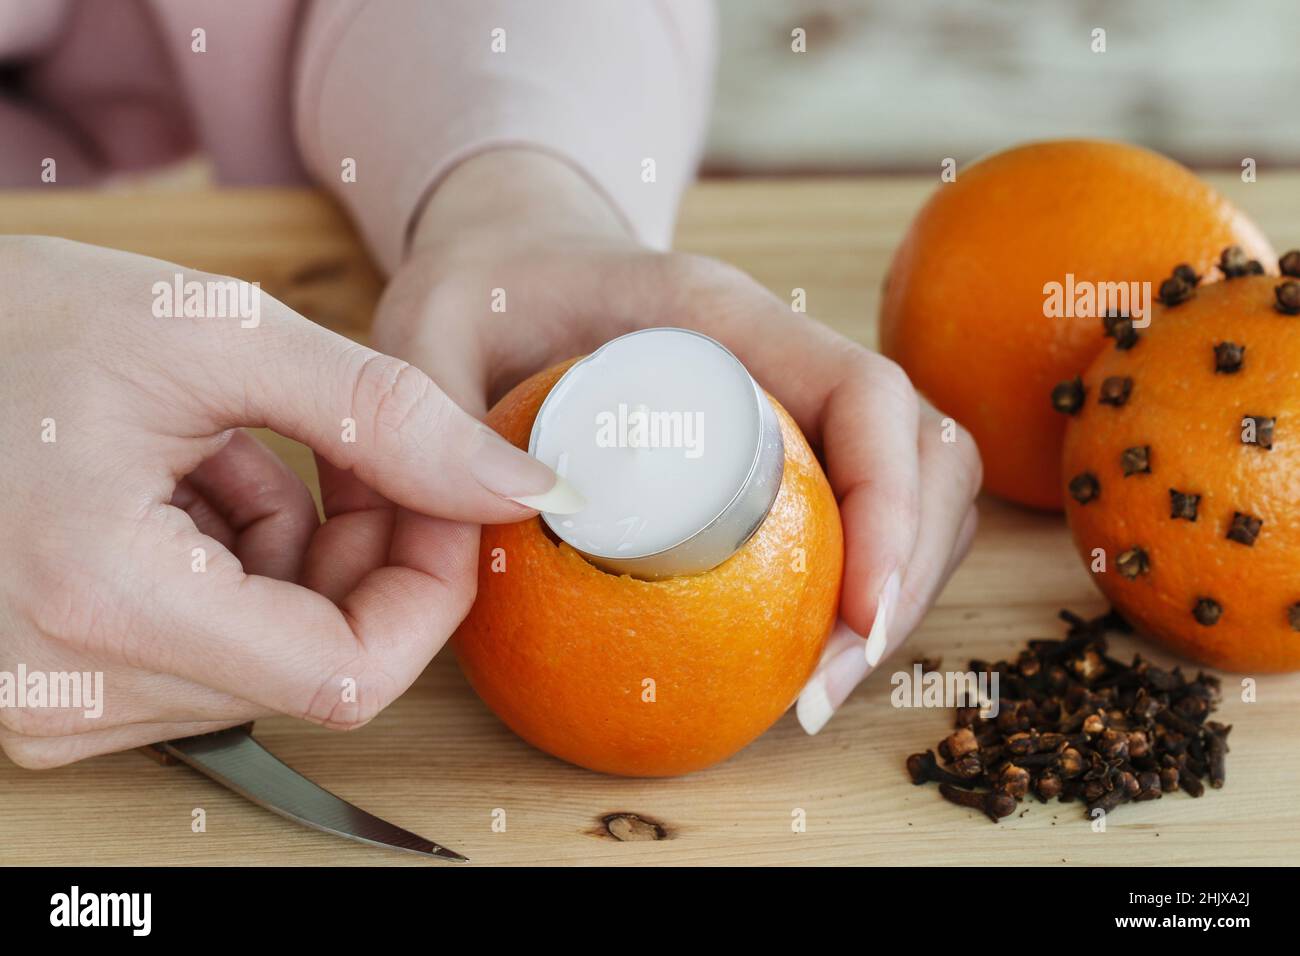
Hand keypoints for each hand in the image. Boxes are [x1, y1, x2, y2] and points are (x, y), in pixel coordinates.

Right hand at [0, 236, 573, 767]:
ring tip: (231, 447)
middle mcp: (66, 687)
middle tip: (349, 442)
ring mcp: (52, 702)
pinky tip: (186, 484)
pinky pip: (208, 650)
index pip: (349, 674)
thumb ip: (383, 414)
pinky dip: (236, 566)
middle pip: (315, 660)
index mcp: (101, 600)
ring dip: (297, 548)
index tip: (450, 498)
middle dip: (366, 547)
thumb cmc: (11, 326)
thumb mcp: (210, 336)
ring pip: (270, 654)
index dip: (427, 586)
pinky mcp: (53, 689)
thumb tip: (520, 488)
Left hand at [373, 150, 982, 735]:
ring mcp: (791, 396)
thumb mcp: (427, 330)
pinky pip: (864, 506)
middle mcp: (779, 351)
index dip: (888, 502)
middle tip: (825, 686)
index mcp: (716, 311)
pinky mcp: (780, 444)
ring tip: (819, 686)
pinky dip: (863, 580)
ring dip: (898, 587)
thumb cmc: (480, 288)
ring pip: (916, 481)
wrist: (516, 258)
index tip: (856, 612)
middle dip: (905, 574)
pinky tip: (804, 651)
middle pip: (922, 447)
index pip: (860, 390)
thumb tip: (510, 522)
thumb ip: (434, 413)